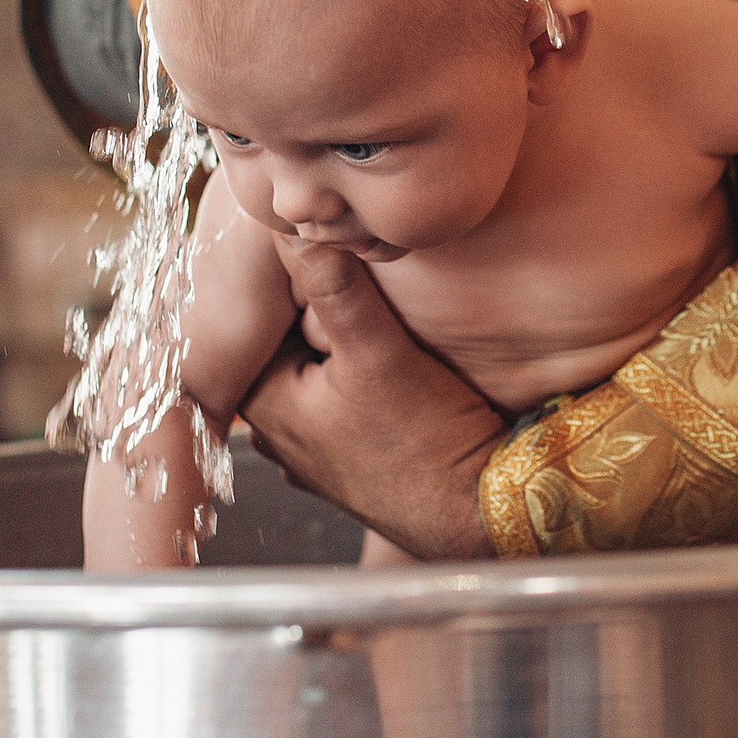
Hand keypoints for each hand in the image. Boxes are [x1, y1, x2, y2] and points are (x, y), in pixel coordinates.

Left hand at [238, 239, 506, 559]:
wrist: (481, 509)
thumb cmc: (428, 441)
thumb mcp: (380, 353)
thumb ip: (335, 288)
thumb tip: (291, 229)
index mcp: (264, 405)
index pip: (256, 318)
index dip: (289, 278)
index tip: (325, 249)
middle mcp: (278, 433)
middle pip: (285, 342)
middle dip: (314, 306)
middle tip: (357, 270)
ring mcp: (315, 449)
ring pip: (315, 366)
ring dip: (340, 337)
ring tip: (380, 310)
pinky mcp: (351, 457)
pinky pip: (340, 394)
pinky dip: (357, 369)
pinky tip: (393, 355)